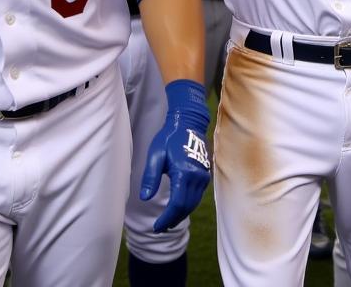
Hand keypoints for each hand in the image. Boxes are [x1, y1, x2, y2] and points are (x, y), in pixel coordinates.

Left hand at [140, 80, 211, 231]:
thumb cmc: (169, 138)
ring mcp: (203, 176)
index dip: (167, 218)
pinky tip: (178, 208)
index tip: (156, 227)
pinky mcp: (205, 175)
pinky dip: (187, 205)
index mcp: (184, 173)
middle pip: (186, 207)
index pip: (177, 204)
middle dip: (173, 220)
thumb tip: (145, 198)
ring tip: (167, 221)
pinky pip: (197, 196)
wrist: (188, 123)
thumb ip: (151, 177)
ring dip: (180, 214)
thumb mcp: (156, 155)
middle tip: (160, 228)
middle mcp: (197, 177)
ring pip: (193, 203)